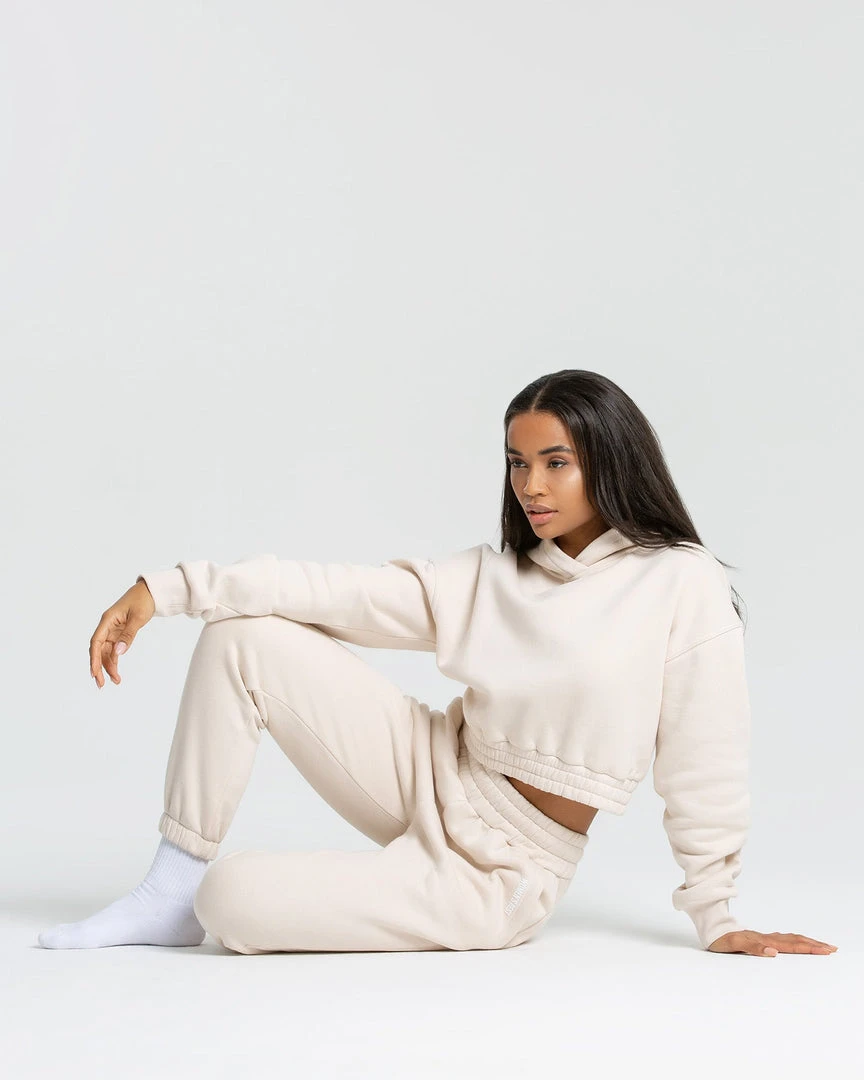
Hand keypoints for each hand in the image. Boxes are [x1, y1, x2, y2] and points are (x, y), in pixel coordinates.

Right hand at [89, 580, 155, 688]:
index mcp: (107, 620)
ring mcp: (112, 630)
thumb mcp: (138, 618)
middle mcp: (107, 626)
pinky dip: (115, 660)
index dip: (94, 659)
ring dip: (109, 666)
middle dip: (99, 667)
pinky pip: (114, 649)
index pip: (96, 642)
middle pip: (99, 650)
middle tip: (102, 684)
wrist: (150, 592)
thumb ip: (128, 635)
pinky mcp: (119, 633)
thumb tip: (118, 652)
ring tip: (115, 681)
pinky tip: (116, 672)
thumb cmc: (143, 601)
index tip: (94, 673)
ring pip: (106, 652)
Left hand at [708, 929, 838, 955]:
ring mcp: (765, 937)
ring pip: (791, 939)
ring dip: (807, 942)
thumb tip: (773, 952)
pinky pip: (784, 940)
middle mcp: (767, 938)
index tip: (825, 950)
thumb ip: (753, 948)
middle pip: (795, 941)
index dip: (809, 948)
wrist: (711, 929)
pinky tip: (798, 943)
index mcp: (764, 940)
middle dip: (814, 945)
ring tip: (821, 946)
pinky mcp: (761, 939)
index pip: (791, 945)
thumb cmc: (721, 940)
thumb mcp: (733, 945)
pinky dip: (796, 942)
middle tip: (832, 948)